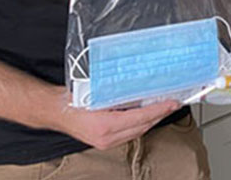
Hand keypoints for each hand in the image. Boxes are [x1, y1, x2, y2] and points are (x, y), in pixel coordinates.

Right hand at [49, 86, 179, 149]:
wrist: (56, 111)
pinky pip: (130, 134)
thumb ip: (120, 93)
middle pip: (143, 127)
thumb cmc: (73, 100)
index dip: (160, 109)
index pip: (141, 118)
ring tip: (164, 107)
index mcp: (106, 125)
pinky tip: (147, 115)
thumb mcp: (99, 92)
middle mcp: (107, 137)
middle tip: (174, 103)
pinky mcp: (105, 142)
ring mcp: (106, 142)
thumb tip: (143, 87)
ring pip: (138, 131)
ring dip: (152, 120)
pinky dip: (141, 124)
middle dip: (160, 115)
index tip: (173, 102)